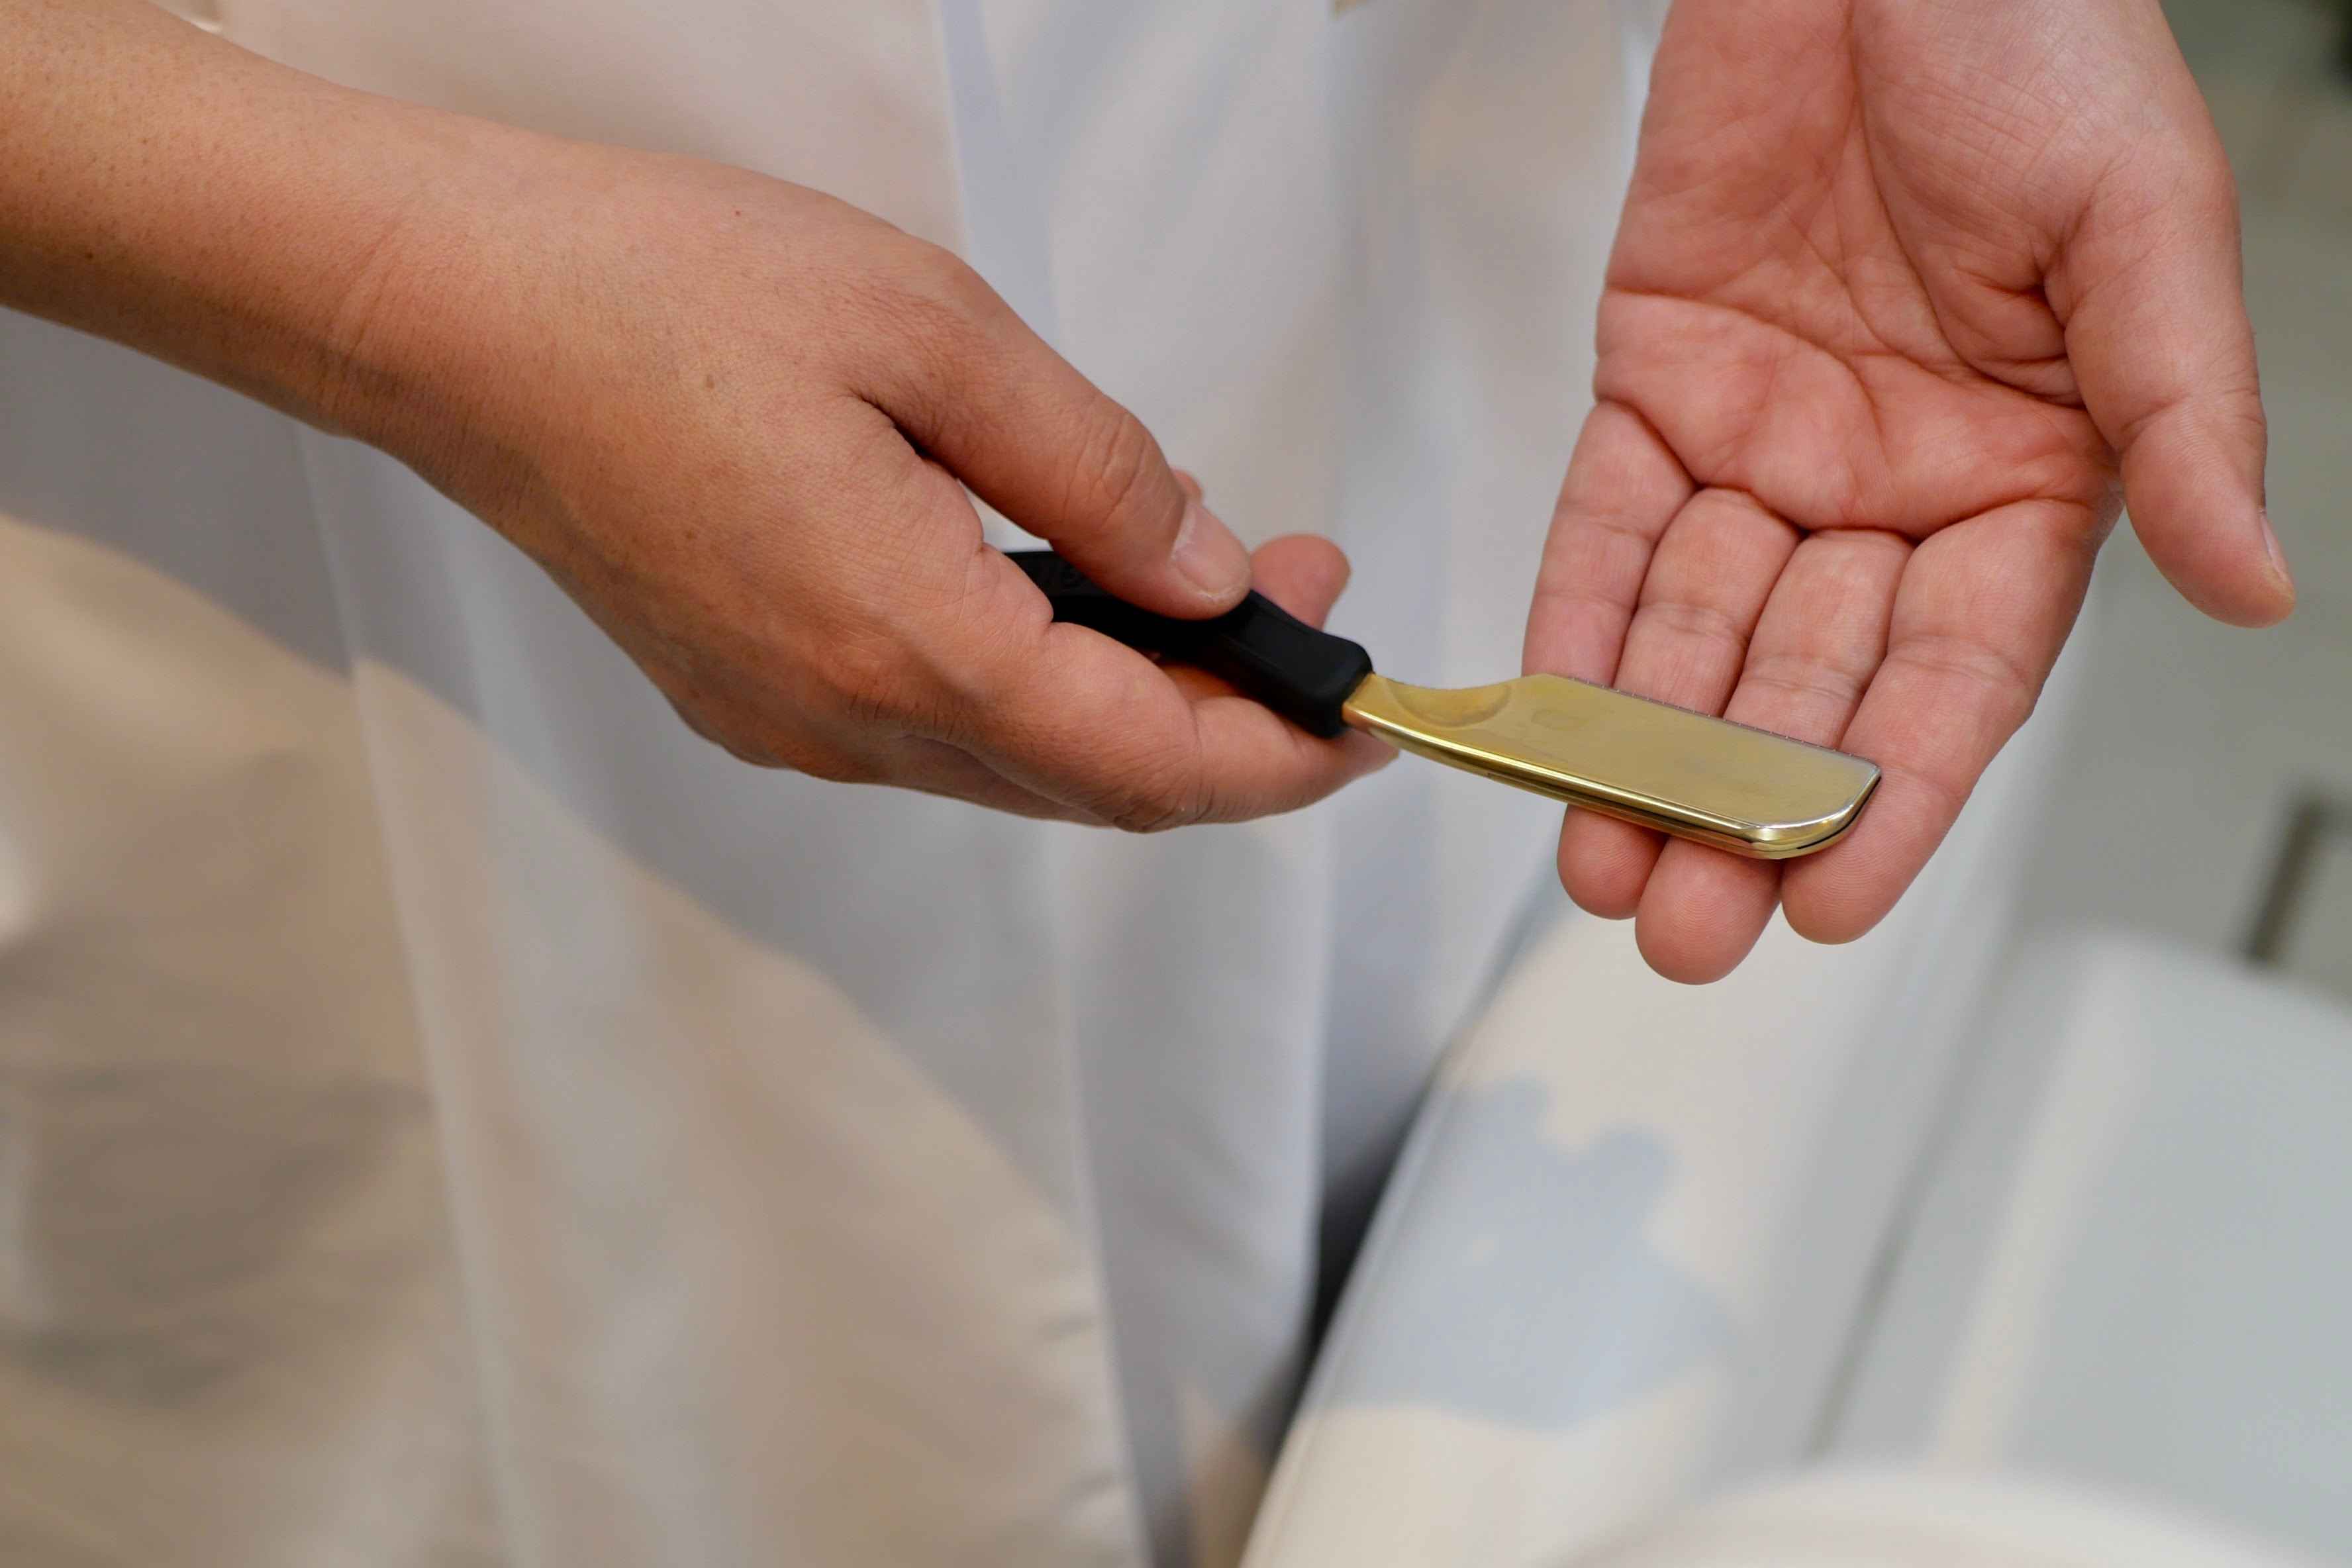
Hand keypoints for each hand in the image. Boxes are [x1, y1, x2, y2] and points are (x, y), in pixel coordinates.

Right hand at [339, 143, 1389, 826]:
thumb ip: (1098, 473)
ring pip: (1020, 766)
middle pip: (1096, 783)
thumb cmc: (661, 292)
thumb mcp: (931, 333)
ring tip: (1213, 586)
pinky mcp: (751, 695)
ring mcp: (789, 722)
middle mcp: (845, 721)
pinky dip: (1041, 694)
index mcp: (904, 641)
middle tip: (1309, 604)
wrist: (449, 317)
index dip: (1283, 753)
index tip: (1369, 714)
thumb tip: (1216, 574)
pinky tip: (1073, 600)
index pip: (1152, 760)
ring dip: (1137, 706)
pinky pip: (939, 735)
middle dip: (1230, 722)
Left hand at [1525, 0, 2291, 981]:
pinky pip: (1606, 531)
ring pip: (1694, 635)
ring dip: (1641, 753)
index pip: (1958, 678)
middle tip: (1681, 925)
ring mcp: (1768, 446)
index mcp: (2029, 476)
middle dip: (1742, 809)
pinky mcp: (1658, 389)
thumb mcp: (2140, 226)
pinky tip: (1542, 726)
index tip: (1831, 905)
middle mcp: (1892, 486)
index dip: (1895, 797)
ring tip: (1595, 863)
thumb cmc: (2029, 41)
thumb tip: (2251, 585)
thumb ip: (2181, 414)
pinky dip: (1571, 629)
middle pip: (1808, 686)